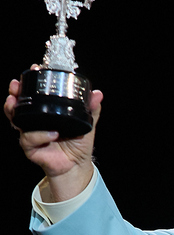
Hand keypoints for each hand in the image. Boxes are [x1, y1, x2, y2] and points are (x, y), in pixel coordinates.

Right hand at [4, 74, 102, 201]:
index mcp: (46, 112)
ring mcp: (31, 133)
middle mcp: (35, 121)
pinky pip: (29, 138)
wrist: (77, 165)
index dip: (31, 81)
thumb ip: (91, 109)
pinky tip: (52, 134)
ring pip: (16, 119)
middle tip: (16, 85)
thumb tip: (98, 94)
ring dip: (14, 109)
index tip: (35, 69)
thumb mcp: (87, 124)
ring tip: (15, 101)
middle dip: (14, 92)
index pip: (35, 93)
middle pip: (18, 103)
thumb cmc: (78, 144)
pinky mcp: (30, 148)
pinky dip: (40, 135)